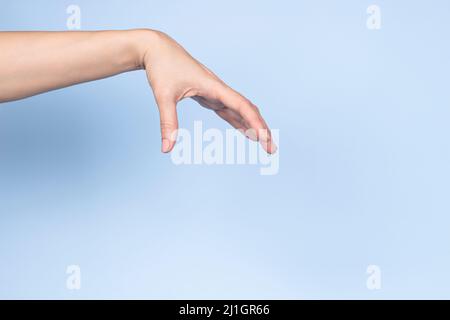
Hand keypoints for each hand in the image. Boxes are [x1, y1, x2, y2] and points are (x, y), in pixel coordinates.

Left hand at [139, 30, 276, 153]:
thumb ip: (168, 122)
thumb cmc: (162, 67)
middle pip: (247, 109)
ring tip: (265, 144)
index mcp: (214, 86)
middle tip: (271, 149)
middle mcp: (219, 89)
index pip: (241, 106)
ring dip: (253, 126)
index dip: (255, 123)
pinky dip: (240, 122)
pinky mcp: (209, 95)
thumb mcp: (163, 95)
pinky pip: (229, 111)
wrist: (157, 49)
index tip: (264, 139)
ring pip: (241, 110)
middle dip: (261, 128)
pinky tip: (246, 132)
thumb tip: (166, 149)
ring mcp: (215, 92)